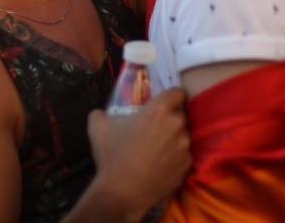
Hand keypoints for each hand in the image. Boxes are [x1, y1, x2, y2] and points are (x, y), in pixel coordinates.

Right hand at [86, 89, 190, 219]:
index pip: (178, 92)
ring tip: (157, 150)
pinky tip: (160, 165)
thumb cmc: (111, 155)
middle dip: (171, 120)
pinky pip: (183, 156)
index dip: (171, 97)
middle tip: (155, 129)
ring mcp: (184, 147)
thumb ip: (101, 114)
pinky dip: (175, 158)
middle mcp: (177, 125)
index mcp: (159, 110)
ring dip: (174, 139)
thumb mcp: (98, 128)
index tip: (163, 104)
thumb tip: (100, 114)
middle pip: (181, 115)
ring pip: (183, 136)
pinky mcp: (186, 166)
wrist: (121, 193)